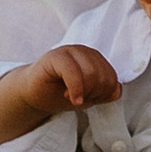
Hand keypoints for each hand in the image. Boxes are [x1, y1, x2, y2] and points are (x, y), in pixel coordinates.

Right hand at [0, 42, 121, 147]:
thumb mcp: (87, 97)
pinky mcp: (55, 56)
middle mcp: (84, 52)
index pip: (112, 78)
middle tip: (79, 99)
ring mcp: (70, 51)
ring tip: (72, 97)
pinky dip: (75, 89)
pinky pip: (73, 71)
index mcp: (95, 59)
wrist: (33, 95)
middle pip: (103, 76)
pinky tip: (71, 98)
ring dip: (84, 92)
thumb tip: (117, 90)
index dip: (103, 94)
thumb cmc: (60, 93)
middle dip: (93, 94)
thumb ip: (105, 93)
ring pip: (92, 73)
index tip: (89, 100)